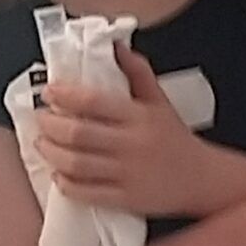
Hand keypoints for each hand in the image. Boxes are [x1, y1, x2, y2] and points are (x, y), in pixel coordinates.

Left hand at [36, 45, 215, 215]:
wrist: (204, 179)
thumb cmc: (177, 139)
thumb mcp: (160, 102)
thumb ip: (138, 73)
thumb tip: (117, 46)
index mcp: (140, 117)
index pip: (94, 101)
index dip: (64, 95)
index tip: (50, 92)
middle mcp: (133, 145)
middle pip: (78, 133)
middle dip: (49, 124)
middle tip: (41, 118)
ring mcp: (128, 174)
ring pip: (76, 163)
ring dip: (51, 152)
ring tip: (43, 143)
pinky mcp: (126, 199)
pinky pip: (86, 193)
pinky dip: (65, 183)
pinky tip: (59, 173)